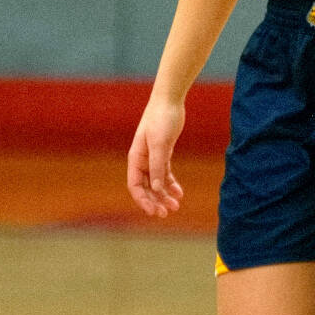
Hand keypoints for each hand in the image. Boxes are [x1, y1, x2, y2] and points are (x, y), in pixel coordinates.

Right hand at [126, 97, 185, 217]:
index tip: (154, 211)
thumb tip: (155, 188)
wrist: (169, 101)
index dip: (143, 200)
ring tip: (175, 206)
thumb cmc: (161, 119)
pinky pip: (165, 173)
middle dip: (154, 201)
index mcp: (136, 158)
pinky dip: (171, 184)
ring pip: (156, 182)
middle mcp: (142, 160)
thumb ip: (157, 166)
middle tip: (166, 213)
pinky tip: (179, 192)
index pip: (134, 185)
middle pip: (145, 187)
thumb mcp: (160, 144)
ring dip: (164, 195)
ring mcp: (152, 157)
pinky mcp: (164, 153)